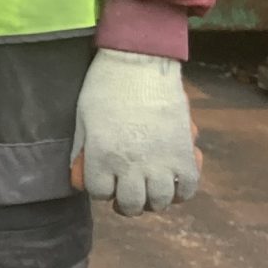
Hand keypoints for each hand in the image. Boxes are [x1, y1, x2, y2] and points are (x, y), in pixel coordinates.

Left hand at [71, 48, 201, 214]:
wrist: (141, 62)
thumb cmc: (106, 85)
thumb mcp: (83, 118)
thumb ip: (83, 149)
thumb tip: (79, 174)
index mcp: (100, 156)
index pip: (99, 192)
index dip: (101, 189)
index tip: (105, 182)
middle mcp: (129, 165)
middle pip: (131, 205)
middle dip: (128, 204)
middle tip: (129, 194)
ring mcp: (159, 161)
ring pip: (160, 201)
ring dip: (155, 200)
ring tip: (152, 190)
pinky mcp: (184, 153)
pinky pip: (188, 187)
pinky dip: (183, 192)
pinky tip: (175, 185)